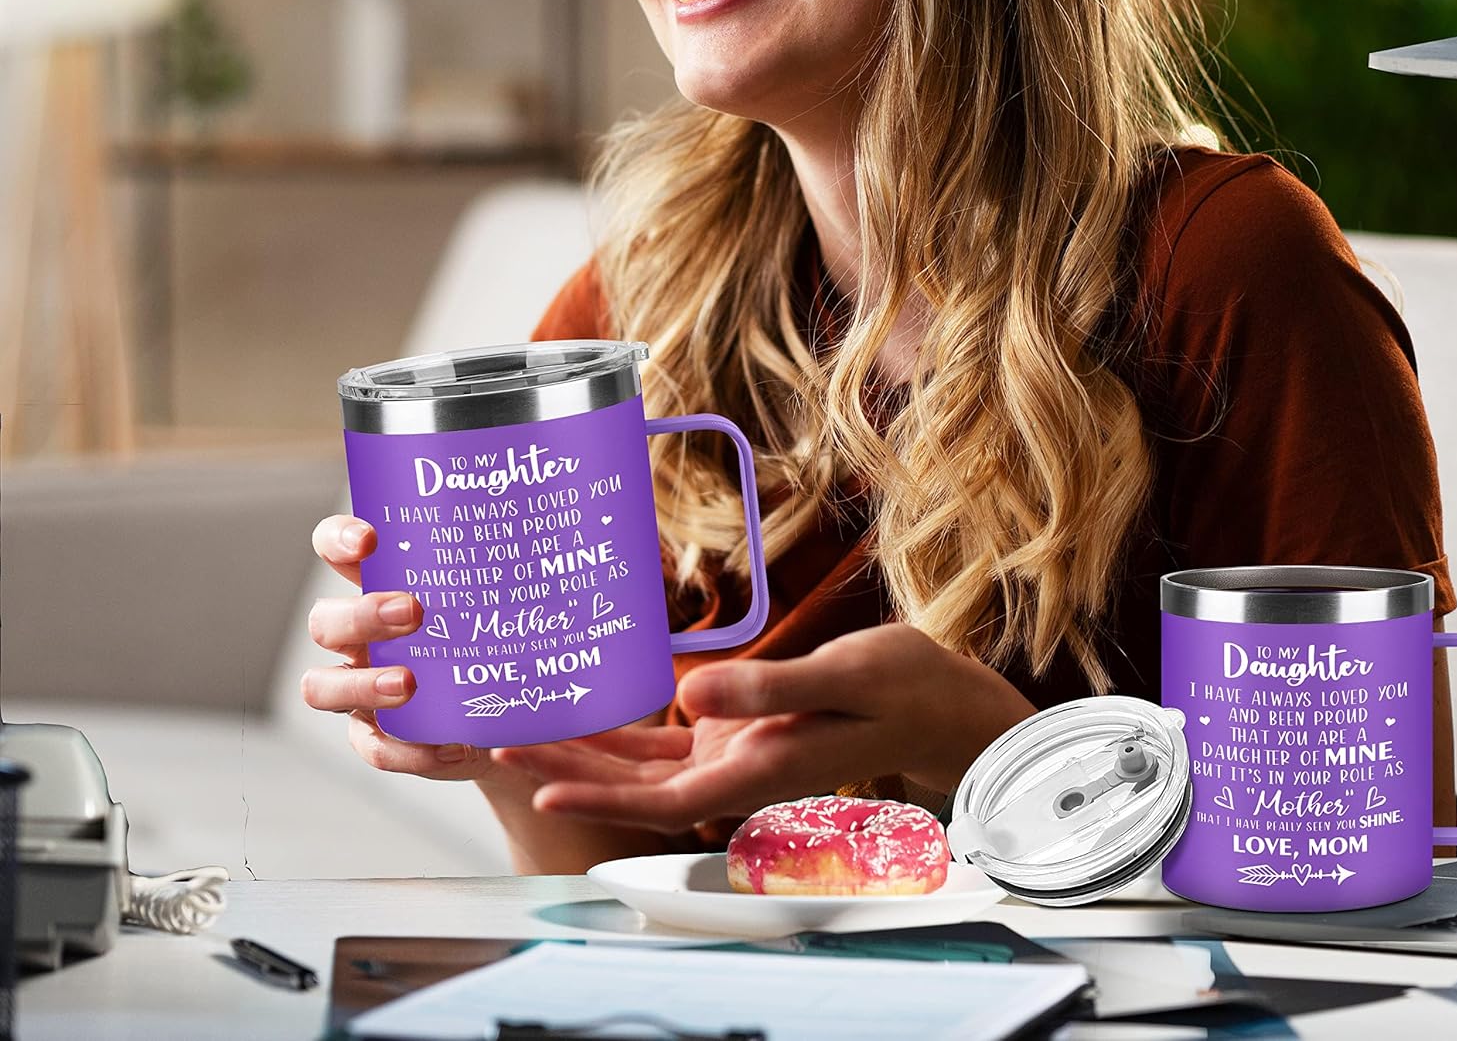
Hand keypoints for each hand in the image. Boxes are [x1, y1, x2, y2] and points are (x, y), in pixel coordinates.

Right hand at [301, 514, 502, 781]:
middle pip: (324, 621)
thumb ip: (518, 568)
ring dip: (363, 683)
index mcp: (383, 584)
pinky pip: (372, 748)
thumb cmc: (502, 635)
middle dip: (362, 614)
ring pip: (321, 686)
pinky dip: (406, 749)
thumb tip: (576, 529)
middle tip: (414, 610)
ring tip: (411, 684)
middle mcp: (359, 636)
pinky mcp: (377, 738)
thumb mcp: (506, 598)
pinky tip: (447, 744)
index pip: (335, 548)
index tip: (371, 539)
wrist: (516, 715)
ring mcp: (360, 688)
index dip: (338, 539)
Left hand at [494, 623, 1034, 833]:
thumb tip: (692, 698)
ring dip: (590, 752)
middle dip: (569, 771)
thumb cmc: (899, 687)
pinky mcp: (741, 731)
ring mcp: (737, 753)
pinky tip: (593, 712)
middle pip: (637, 788)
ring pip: (647, 766)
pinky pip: (673, 742)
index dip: (598, 801)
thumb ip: (768, 689)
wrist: (936, 700)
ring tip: (527, 726)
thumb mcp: (842, 676)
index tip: (538, 789)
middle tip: (501, 742)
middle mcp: (740, 772)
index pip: (663, 800)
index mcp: (761, 770)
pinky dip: (630, 731)